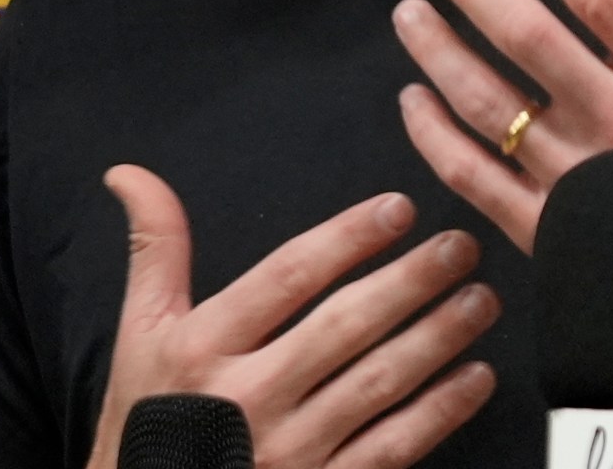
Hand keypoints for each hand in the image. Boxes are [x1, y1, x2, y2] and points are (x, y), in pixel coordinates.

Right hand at [85, 167, 499, 468]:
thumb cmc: (150, 416)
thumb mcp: (140, 332)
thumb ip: (155, 250)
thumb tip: (130, 172)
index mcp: (203, 347)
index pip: (287, 279)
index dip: (346, 239)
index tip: (399, 208)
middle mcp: (247, 397)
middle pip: (344, 327)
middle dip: (411, 282)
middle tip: (461, 245)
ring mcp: (288, 451)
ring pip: (378, 385)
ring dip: (438, 339)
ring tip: (483, 298)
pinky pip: (391, 448)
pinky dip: (439, 413)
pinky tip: (476, 377)